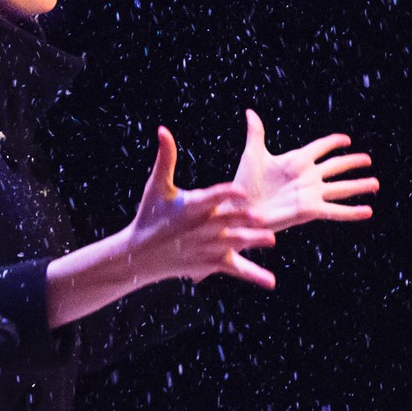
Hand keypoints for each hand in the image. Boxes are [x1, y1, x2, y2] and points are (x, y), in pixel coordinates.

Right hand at [129, 126, 277, 289]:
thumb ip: (165, 157)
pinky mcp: (211, 263)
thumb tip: (162, 129)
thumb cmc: (150, 214)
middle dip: (242, 220)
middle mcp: (199, 229)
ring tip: (270, 239)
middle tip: (261, 216)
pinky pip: (235, 269)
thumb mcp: (156, 186)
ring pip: (233, 244)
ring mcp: (207, 248)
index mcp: (189, 207)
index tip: (240, 189)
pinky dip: (253, 275)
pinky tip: (270, 281)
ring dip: (251, 242)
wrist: (141, 253)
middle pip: (225, 222)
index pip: (210, 198)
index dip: (225, 194)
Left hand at [231, 109, 378, 231]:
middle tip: (368, 159)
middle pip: (335, 166)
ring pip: (340, 188)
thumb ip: (256, 134)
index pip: (319, 147)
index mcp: (295, 160)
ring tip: (375, 183)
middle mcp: (307, 176)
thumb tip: (250, 111)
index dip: (332, 142)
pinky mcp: (310, 211)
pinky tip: (368, 211)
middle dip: (351, 162)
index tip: (346, 139)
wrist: (241, 208)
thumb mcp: (252, 155)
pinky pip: (335, 211)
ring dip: (358, 185)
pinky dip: (352, 212)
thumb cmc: (244, 182)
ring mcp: (310, 193)